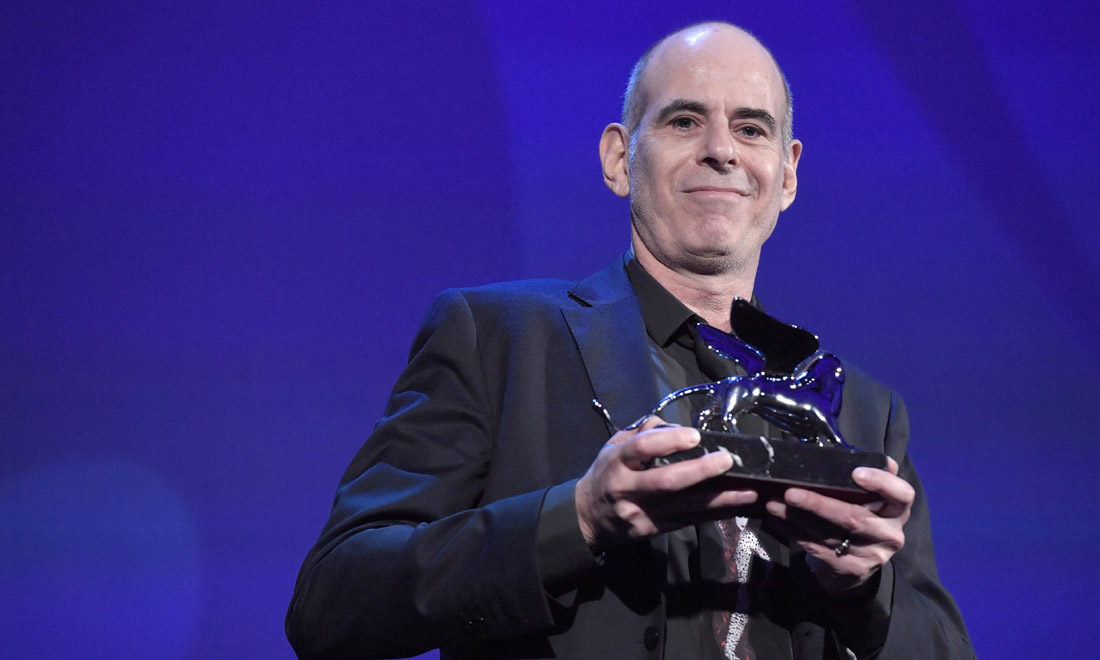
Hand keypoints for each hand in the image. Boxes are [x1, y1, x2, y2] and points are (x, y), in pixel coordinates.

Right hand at [574, 416, 757, 552]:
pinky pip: (689, 521)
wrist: (586, 518)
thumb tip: (674, 425)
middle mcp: (628, 489)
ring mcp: (642, 513)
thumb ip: (642, 433)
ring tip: (749, 491)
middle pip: (666, 482)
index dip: (668, 441)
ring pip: (685, 506)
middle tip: (727, 461)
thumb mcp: (613, 446)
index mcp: (616, 463)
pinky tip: (736, 507)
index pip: (640, 449)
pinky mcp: (654, 530)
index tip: (695, 435)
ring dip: (720, 499)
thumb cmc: (606, 474)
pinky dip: (714, 513)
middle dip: (700, 471)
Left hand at [764, 457, 913, 596]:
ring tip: (774, 504)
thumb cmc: (860, 519)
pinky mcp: (850, 570)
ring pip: (829, 534)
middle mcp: (889, 534)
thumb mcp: (869, 500)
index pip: (903, 494)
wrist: (856, 567)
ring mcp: (871, 555)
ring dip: (797, 518)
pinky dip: (793, 532)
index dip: (881, 482)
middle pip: (854, 518)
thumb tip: (844, 454)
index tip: (855, 473)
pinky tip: (778, 520)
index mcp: (896, 510)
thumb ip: (864, 480)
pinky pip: (816, 548)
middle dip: (818, 504)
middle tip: (791, 493)